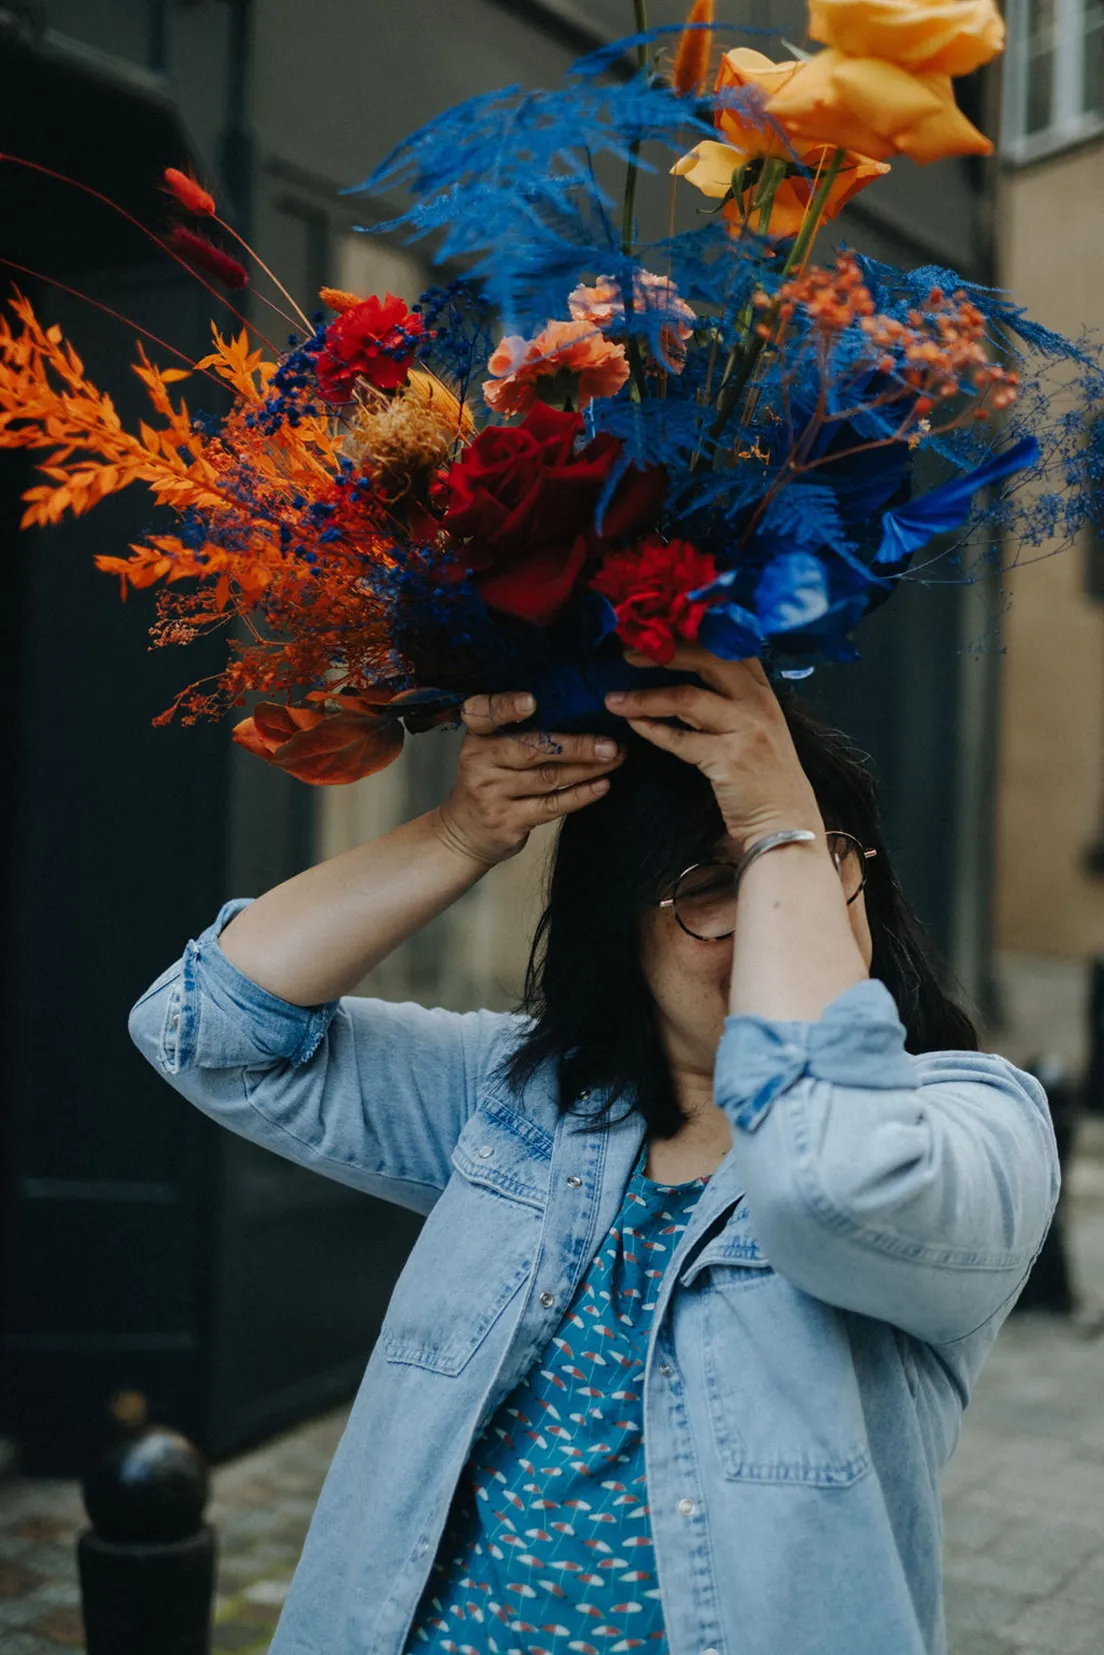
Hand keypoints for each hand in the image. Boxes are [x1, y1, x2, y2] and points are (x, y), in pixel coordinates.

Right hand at [433, 691, 625, 866]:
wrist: (464, 833)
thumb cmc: (489, 781)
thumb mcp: (488, 750)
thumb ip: (517, 731)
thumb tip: (577, 710)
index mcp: (476, 737)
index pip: (482, 714)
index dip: (506, 707)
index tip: (532, 701)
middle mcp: (480, 762)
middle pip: (530, 749)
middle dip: (575, 745)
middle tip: (609, 743)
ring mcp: (492, 794)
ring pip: (547, 777)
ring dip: (587, 768)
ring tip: (615, 759)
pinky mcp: (507, 821)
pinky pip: (551, 805)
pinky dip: (580, 795)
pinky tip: (602, 785)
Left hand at [605, 648, 822, 853]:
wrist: (786, 824)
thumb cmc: (767, 779)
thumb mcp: (758, 729)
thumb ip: (730, 703)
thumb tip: (683, 682)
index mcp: (764, 692)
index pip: (730, 647)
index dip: (692, 634)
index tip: (659, 632)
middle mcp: (758, 704)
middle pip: (708, 659)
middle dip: (664, 653)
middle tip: (628, 653)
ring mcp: (746, 730)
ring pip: (687, 698)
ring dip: (644, 697)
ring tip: (614, 699)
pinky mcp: (729, 759)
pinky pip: (680, 739)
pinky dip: (651, 729)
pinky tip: (633, 724)